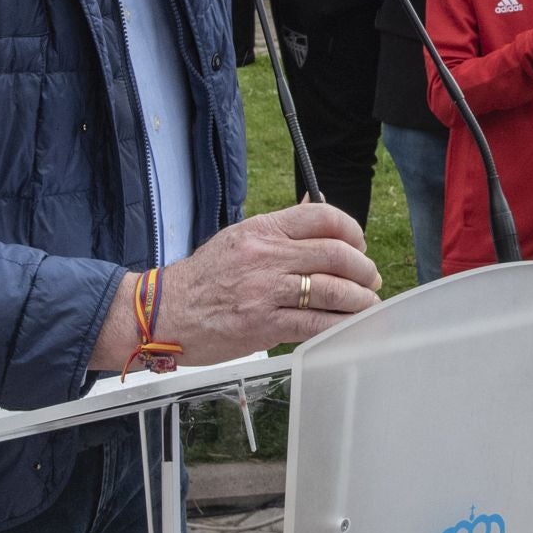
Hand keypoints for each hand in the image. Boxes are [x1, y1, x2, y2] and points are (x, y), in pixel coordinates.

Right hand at [95, 203, 381, 370]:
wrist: (162, 313)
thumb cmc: (201, 279)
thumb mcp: (238, 238)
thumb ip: (279, 229)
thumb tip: (315, 206)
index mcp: (262, 229)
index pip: (322, 216)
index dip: (352, 230)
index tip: (359, 245)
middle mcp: (267, 255)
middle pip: (337, 254)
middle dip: (364, 269)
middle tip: (370, 279)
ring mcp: (266, 290)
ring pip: (333, 290)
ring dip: (360, 299)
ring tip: (366, 304)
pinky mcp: (264, 324)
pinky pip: (316, 323)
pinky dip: (340, 325)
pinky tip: (348, 327)